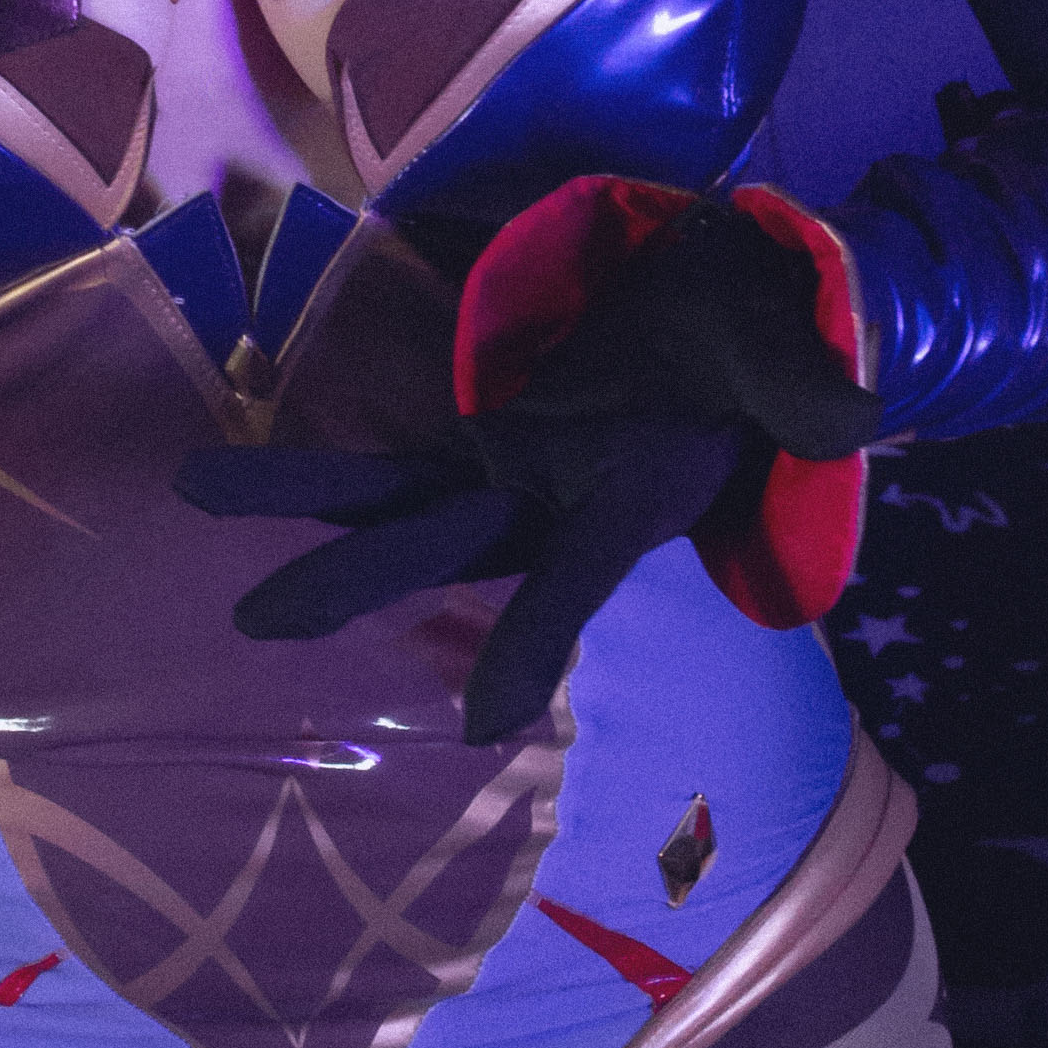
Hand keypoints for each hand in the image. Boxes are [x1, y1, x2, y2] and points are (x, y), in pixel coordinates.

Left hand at [174, 190, 875, 740]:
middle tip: (259, 616)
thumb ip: (807, 383)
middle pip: (447, 546)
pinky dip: (309, 470)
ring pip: (392, 505)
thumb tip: (856, 407)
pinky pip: (384, 463)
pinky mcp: (481, 442)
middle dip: (357, 575)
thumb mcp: (790, 352)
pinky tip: (212, 476)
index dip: (534, 639)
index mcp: (635, 499)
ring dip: (297, 504)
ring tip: (191, 490)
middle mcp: (555, 505)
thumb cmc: (761, 339)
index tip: (483, 728)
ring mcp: (510, 478)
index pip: (579, 575)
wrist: (736, 319)